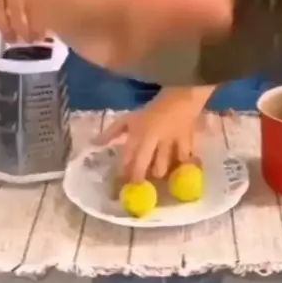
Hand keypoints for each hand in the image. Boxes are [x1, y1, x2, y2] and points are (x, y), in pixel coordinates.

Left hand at [97, 87, 213, 181]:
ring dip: (157, 173)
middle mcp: (152, 139)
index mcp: (138, 132)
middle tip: (138, 184)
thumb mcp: (130, 119)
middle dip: (138, 177)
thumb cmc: (152, 111)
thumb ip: (113, 132)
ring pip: (162, 166)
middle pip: (142, 165)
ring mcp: (170, 142)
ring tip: (156, 176)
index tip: (121, 181)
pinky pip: (184, 160)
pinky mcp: (186, 143)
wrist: (180, 98)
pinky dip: (181, 167)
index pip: (126, 157)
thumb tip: (94, 144)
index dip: (123, 171)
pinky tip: (178, 172)